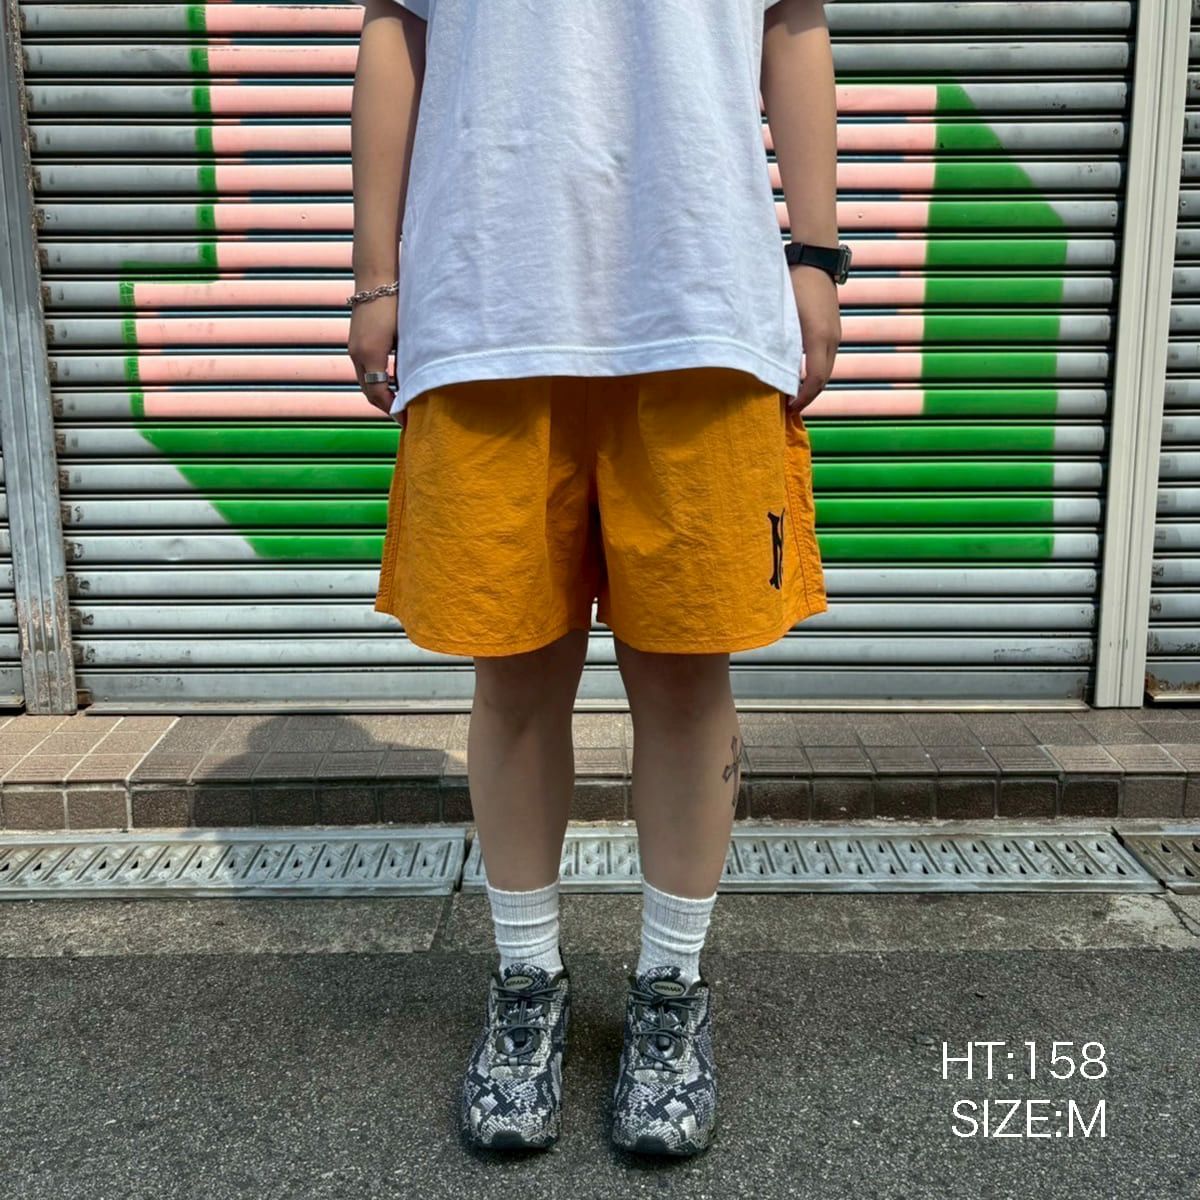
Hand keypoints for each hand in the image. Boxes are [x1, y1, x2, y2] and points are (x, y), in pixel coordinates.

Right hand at [347, 291, 404, 429]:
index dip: (393, 410)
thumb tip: (413, 385)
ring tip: (399, 403)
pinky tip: (392, 382)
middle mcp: (357, 354)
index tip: (407, 421)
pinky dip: (376, 381)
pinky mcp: (355, 343)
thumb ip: (406, 362)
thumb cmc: (396, 305)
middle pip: (369, 392)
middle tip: (404, 417)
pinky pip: (364, 371)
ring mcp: (354, 349)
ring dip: (380, 395)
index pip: (379, 393)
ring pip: (365, 382)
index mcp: (370, 355)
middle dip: (386, 407)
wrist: (376, 278)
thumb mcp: (405, 336)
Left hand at [782, 263, 840, 414]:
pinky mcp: (833, 329)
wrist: (814, 261)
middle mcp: (832, 339)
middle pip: (823, 379)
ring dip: (812, 385)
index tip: (789, 408)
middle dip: (808, 396)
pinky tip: (800, 375)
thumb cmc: (793, 285)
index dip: (803, 398)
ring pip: (826, 369)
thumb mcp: (781, 316)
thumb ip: (777, 343)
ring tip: (793, 394)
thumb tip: (767, 369)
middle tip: (789, 408)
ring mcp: (835, 334)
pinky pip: (826, 358)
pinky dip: (815, 372)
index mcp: (818, 337)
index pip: (815, 379)